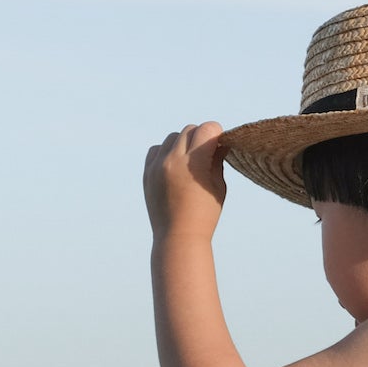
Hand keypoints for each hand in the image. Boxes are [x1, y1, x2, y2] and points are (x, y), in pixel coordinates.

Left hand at [143, 122, 226, 239]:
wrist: (178, 237)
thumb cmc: (205, 214)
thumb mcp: (218, 185)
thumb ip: (217, 159)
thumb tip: (220, 141)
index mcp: (195, 163)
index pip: (208, 129)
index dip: (217, 134)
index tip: (220, 144)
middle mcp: (173, 160)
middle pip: (190, 130)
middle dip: (201, 137)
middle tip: (207, 153)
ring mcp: (157, 166)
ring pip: (173, 137)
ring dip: (184, 143)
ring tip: (190, 160)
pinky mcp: (147, 173)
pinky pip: (156, 150)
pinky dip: (166, 152)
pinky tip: (175, 165)